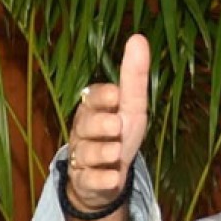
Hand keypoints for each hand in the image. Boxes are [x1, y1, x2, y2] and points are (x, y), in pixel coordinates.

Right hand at [66, 34, 149, 210]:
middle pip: (85, 124)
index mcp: (92, 110)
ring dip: (102, 153)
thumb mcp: (131, 108)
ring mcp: (82, 158)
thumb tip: (138, 38)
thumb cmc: (118, 136)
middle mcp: (83, 132)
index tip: (116, 96)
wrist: (106, 179)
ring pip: (86, 153)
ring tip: (116, 152)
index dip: (102, 97)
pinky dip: (102, 180)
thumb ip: (133, 78)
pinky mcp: (85, 182)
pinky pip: (89, 181)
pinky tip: (113, 179)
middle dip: (99, 124)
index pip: (91, 99)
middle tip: (116, 125)